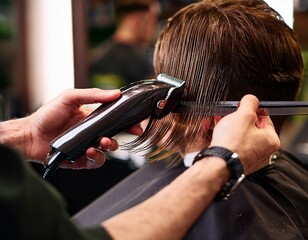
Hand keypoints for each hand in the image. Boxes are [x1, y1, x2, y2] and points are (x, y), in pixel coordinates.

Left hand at [27, 88, 142, 168]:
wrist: (30, 135)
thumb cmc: (47, 115)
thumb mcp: (70, 98)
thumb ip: (93, 94)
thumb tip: (115, 93)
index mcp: (92, 118)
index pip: (115, 120)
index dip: (127, 122)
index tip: (137, 122)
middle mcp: (91, 133)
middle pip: (115, 136)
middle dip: (123, 136)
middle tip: (124, 134)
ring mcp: (87, 146)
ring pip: (107, 150)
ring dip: (109, 147)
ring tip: (102, 143)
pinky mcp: (81, 160)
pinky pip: (95, 161)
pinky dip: (96, 157)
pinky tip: (90, 151)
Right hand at [210, 94, 279, 174]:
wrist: (219, 163)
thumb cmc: (233, 143)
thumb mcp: (243, 115)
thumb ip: (249, 103)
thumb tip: (251, 99)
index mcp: (271, 140)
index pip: (265, 118)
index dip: (251, 110)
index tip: (242, 108)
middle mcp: (264, 152)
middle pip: (251, 128)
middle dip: (237, 120)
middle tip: (228, 116)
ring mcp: (251, 158)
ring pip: (241, 137)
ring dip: (230, 128)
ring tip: (219, 123)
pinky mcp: (239, 162)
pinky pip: (234, 146)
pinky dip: (227, 139)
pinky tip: (218, 135)